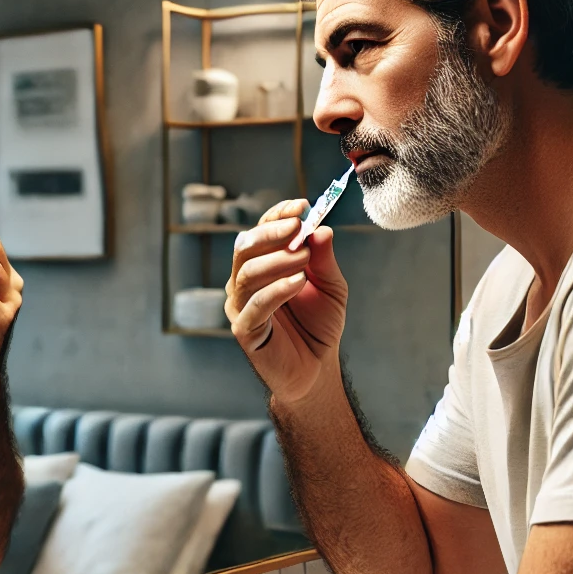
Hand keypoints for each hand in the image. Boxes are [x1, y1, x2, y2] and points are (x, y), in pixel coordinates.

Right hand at [225, 199, 348, 404]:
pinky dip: (277, 289)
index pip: (261, 231)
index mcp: (262, 264)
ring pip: (247, 272)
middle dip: (271, 233)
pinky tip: (297, 282)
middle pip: (245, 247)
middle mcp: (245, 281)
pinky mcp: (245, 330)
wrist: (317, 368)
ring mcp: (241, 305)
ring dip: (277, 260)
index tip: (302, 205)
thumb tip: (322, 229)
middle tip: (297, 229)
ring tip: (304, 259)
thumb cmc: (319, 324)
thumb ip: (324, 259)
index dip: (278, 216)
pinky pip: (256, 305)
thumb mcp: (331, 286)